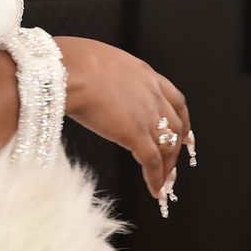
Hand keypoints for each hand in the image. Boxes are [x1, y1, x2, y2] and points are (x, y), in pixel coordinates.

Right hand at [54, 36, 191, 202]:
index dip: (182, 119)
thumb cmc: (71, 60)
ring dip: (167, 167)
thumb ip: (109, 76)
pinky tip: (154, 190)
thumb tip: (96, 84)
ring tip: (163, 182)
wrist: (67, 69)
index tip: (184, 132)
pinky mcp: (135, 135)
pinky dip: (156, 179)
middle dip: (176, 147)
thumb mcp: (99, 60)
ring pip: (167, 147)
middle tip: (172, 161)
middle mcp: (152, 94)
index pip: (175, 100)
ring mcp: (146, 115)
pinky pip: (152, 163)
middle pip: (174, 127)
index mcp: (144, 74)